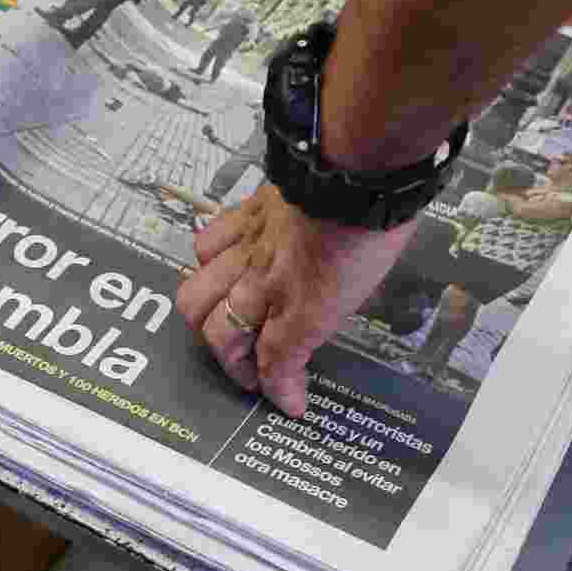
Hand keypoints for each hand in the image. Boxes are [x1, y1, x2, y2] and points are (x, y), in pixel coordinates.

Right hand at [177, 184, 414, 416]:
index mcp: (307, 307)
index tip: (289, 402)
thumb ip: (327, 316)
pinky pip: (205, 244)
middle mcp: (268, 283)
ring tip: (227, 318)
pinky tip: (225, 265)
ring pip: (197, 294)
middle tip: (251, 365)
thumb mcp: (363, 288)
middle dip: (230, 361)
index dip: (279, 390)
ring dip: (208, 317)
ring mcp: (249, 248)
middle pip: (219, 334)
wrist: (361, 168)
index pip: (277, 363)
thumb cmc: (374, 228)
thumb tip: (308, 338)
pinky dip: (208, 263)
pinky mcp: (243, 215)